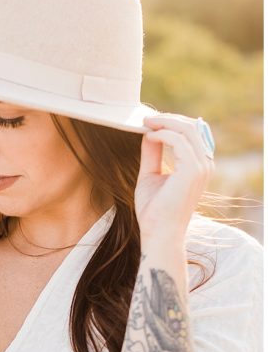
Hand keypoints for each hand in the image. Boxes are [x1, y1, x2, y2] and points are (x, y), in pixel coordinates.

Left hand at [135, 113, 214, 240]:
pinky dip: (163, 134)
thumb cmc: (154, 210)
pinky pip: (179, 141)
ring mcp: (202, 167)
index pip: (192, 133)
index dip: (172, 122)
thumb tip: (150, 132)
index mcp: (199, 165)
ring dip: (165, 123)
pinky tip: (150, 136)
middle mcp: (205, 165)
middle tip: (146, 118)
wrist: (157, 233)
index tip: (150, 121)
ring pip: (187, 129)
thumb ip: (152, 153)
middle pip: (192, 127)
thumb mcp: (150, 174)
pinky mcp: (193, 170)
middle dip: (168, 119)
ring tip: (146, 124)